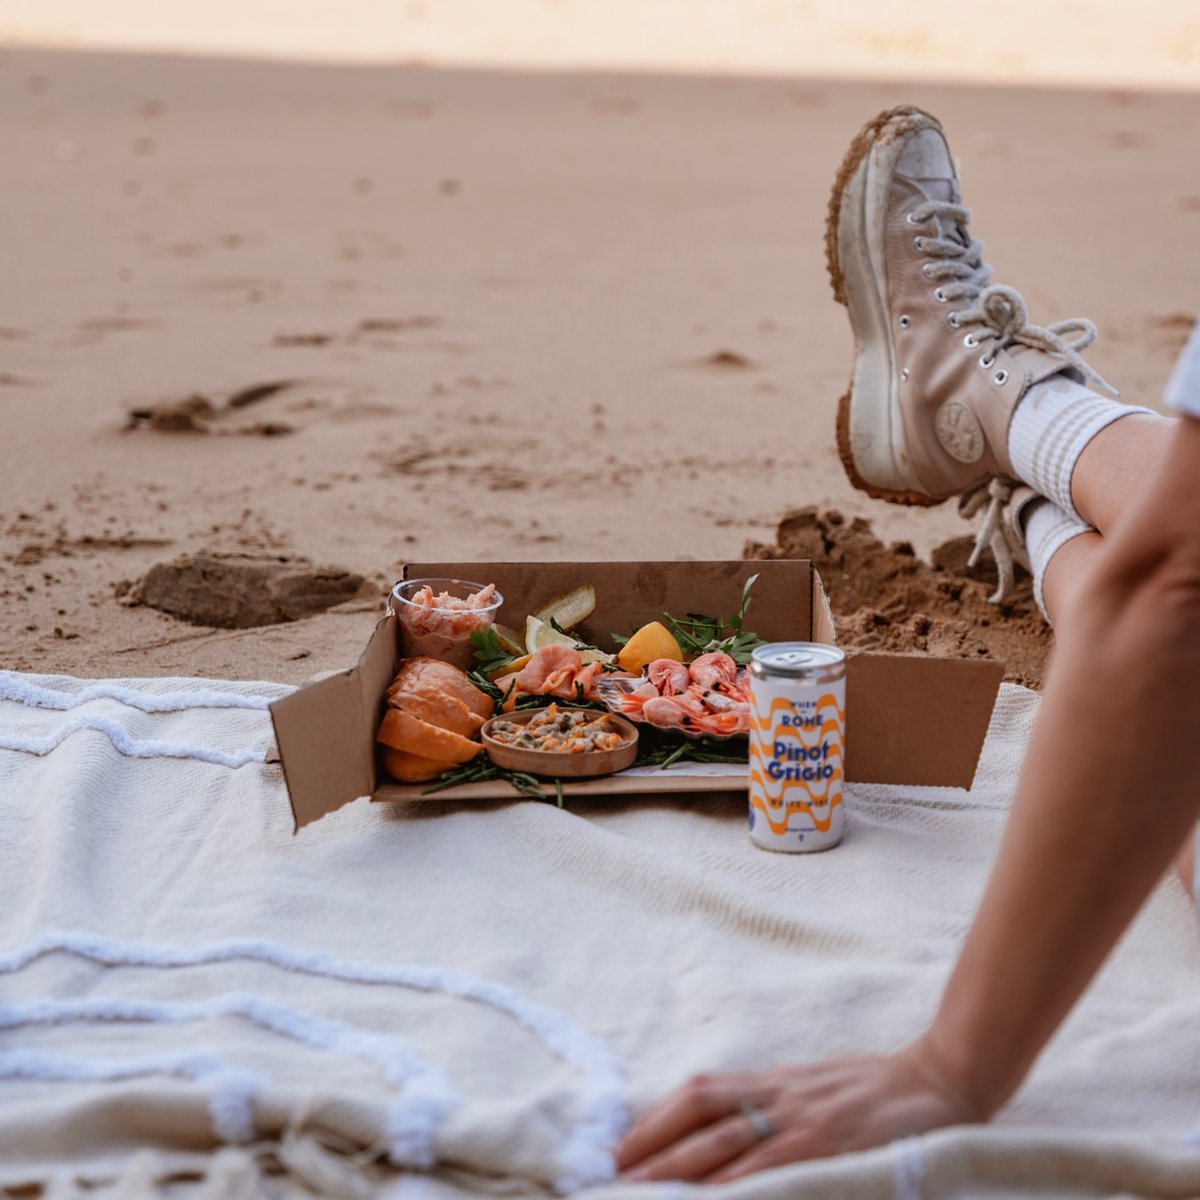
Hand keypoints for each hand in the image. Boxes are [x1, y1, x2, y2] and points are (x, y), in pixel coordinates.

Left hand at [615, 1045, 977, 1184]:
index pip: (699, 1095)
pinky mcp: (831, 1144)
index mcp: (773, 1082)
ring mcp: (804, 1119)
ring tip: (641, 1190)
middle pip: (699, 1112)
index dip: (656, 1119)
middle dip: (651, 1145)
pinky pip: (773, 1165)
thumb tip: (726, 1136)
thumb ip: (775, 1108)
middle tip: (610, 1173)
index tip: (620, 1146)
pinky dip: (738, 1182)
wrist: (940, 1080)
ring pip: (726, 1139)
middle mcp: (779, 1095)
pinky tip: (711, 1198)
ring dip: (678, 1166)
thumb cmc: (875, 1092)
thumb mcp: (816, 1090)